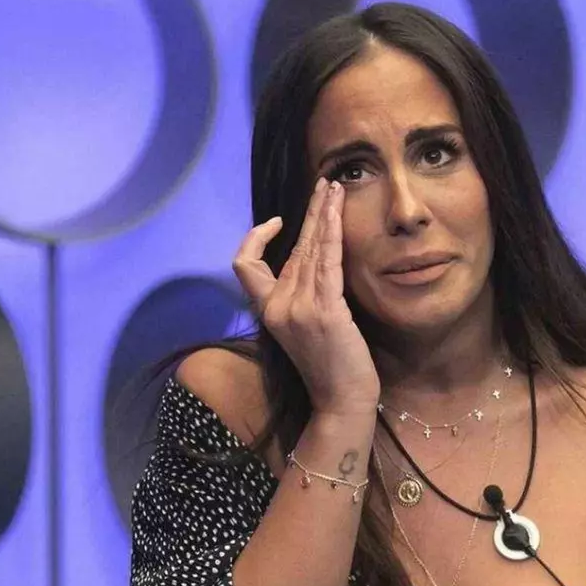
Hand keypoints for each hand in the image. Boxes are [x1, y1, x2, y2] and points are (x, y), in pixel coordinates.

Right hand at [232, 178, 379, 416]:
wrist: (341, 401)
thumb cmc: (329, 367)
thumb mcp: (302, 329)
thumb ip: (297, 297)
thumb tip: (308, 262)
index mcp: (268, 310)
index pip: (245, 265)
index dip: (257, 238)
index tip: (282, 223)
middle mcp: (277, 307)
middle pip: (288, 246)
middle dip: (309, 211)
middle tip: (324, 184)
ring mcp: (299, 308)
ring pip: (308, 247)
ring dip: (324, 212)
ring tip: (336, 188)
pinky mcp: (325, 310)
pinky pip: (326, 260)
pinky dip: (331, 231)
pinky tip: (337, 210)